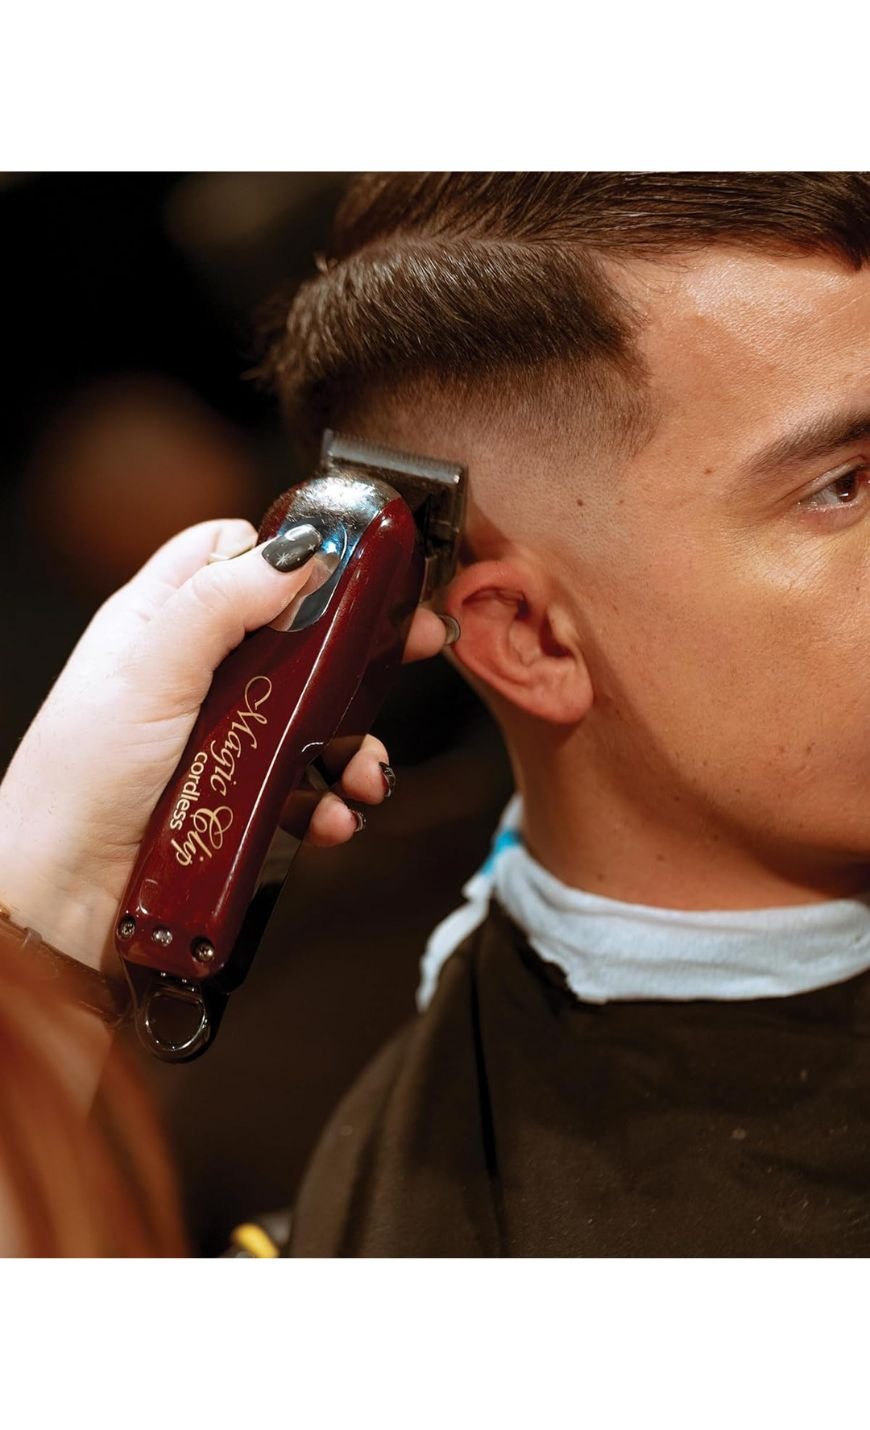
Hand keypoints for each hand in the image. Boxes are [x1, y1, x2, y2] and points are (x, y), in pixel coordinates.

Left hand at [0, 517, 455, 974]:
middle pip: (297, 636)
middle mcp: (195, 673)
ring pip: (315, 717)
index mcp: (162, 621)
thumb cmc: (77, 779)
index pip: (232, 555)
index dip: (290, 553)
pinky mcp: (239, 797)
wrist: (59, 896)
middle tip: (413, 643)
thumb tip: (299, 550)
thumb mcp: (149, 670)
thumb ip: (219, 604)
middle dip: (357, 648)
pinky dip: (331, 802)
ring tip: (365, 774)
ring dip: (355, 743)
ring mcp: (222, 736)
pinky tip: (334, 818)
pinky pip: (306, 787)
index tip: (353, 565)